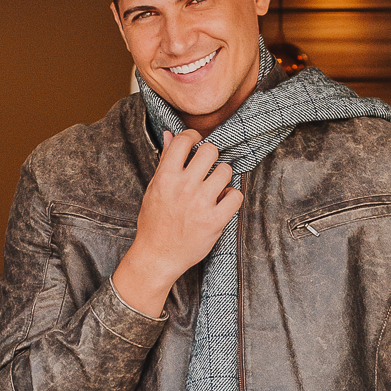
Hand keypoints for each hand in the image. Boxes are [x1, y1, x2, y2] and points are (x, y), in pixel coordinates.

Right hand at [111, 129, 242, 316]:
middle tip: (207, 169)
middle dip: (210, 157)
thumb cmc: (154, 222)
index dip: (193, 137)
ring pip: (226, 170)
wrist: (157, 256)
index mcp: (166, 177)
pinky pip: (236, 196)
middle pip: (210, 150)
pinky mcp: (215, 221)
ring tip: (214, 188)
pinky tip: (222, 203)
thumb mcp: (154, 188)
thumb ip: (165, 161)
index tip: (195, 144)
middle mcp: (184, 187)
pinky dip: (232, 198)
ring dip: (222, 177)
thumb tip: (170, 134)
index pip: (184, 139)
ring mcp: (201, 204)